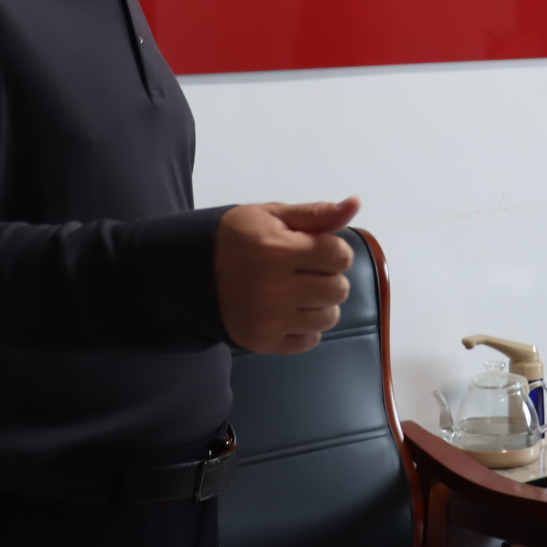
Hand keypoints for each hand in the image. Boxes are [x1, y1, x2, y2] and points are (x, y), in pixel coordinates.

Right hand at [215, 198, 360, 352]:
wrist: (190, 272)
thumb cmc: (236, 237)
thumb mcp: (272, 215)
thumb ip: (316, 214)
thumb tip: (356, 203)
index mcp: (278, 250)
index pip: (340, 256)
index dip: (333, 250)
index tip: (314, 249)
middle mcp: (275, 289)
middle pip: (338, 289)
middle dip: (329, 277)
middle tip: (305, 271)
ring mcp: (269, 320)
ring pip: (329, 317)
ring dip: (321, 304)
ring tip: (298, 291)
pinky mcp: (263, 343)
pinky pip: (310, 340)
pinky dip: (306, 327)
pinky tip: (289, 311)